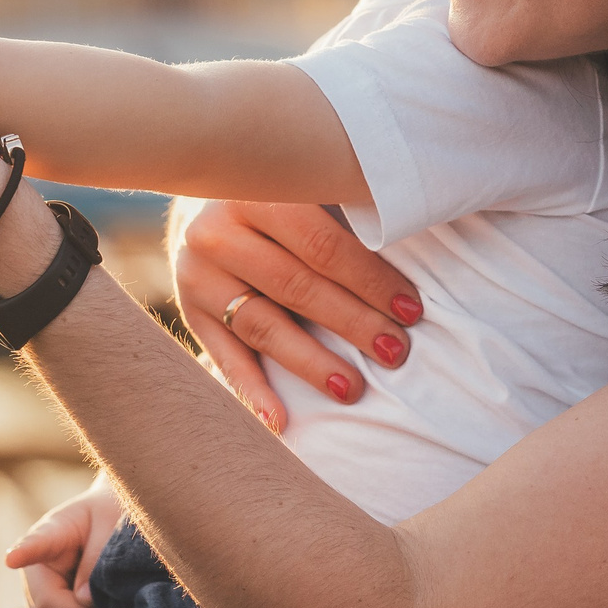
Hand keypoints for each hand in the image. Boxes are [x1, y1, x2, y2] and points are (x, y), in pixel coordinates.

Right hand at [2, 477, 124, 607]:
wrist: (108, 524)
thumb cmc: (110, 518)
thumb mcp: (112, 527)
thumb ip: (97, 559)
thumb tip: (82, 600)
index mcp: (52, 532)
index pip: (36, 544)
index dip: (23, 553)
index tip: (12, 559)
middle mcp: (34, 564)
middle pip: (46, 602)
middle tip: (111, 604)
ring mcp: (34, 591)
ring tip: (106, 607)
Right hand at [167, 198, 422, 432]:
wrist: (208, 191)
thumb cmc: (284, 193)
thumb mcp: (306, 185)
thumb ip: (345, 208)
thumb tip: (419, 239)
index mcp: (256, 191)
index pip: (321, 244)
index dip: (370, 279)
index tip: (412, 310)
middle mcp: (217, 232)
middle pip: (295, 286)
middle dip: (352, 323)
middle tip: (395, 352)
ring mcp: (196, 273)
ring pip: (262, 325)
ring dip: (311, 363)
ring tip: (353, 389)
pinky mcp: (189, 309)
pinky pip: (223, 356)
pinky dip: (253, 392)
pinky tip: (280, 423)